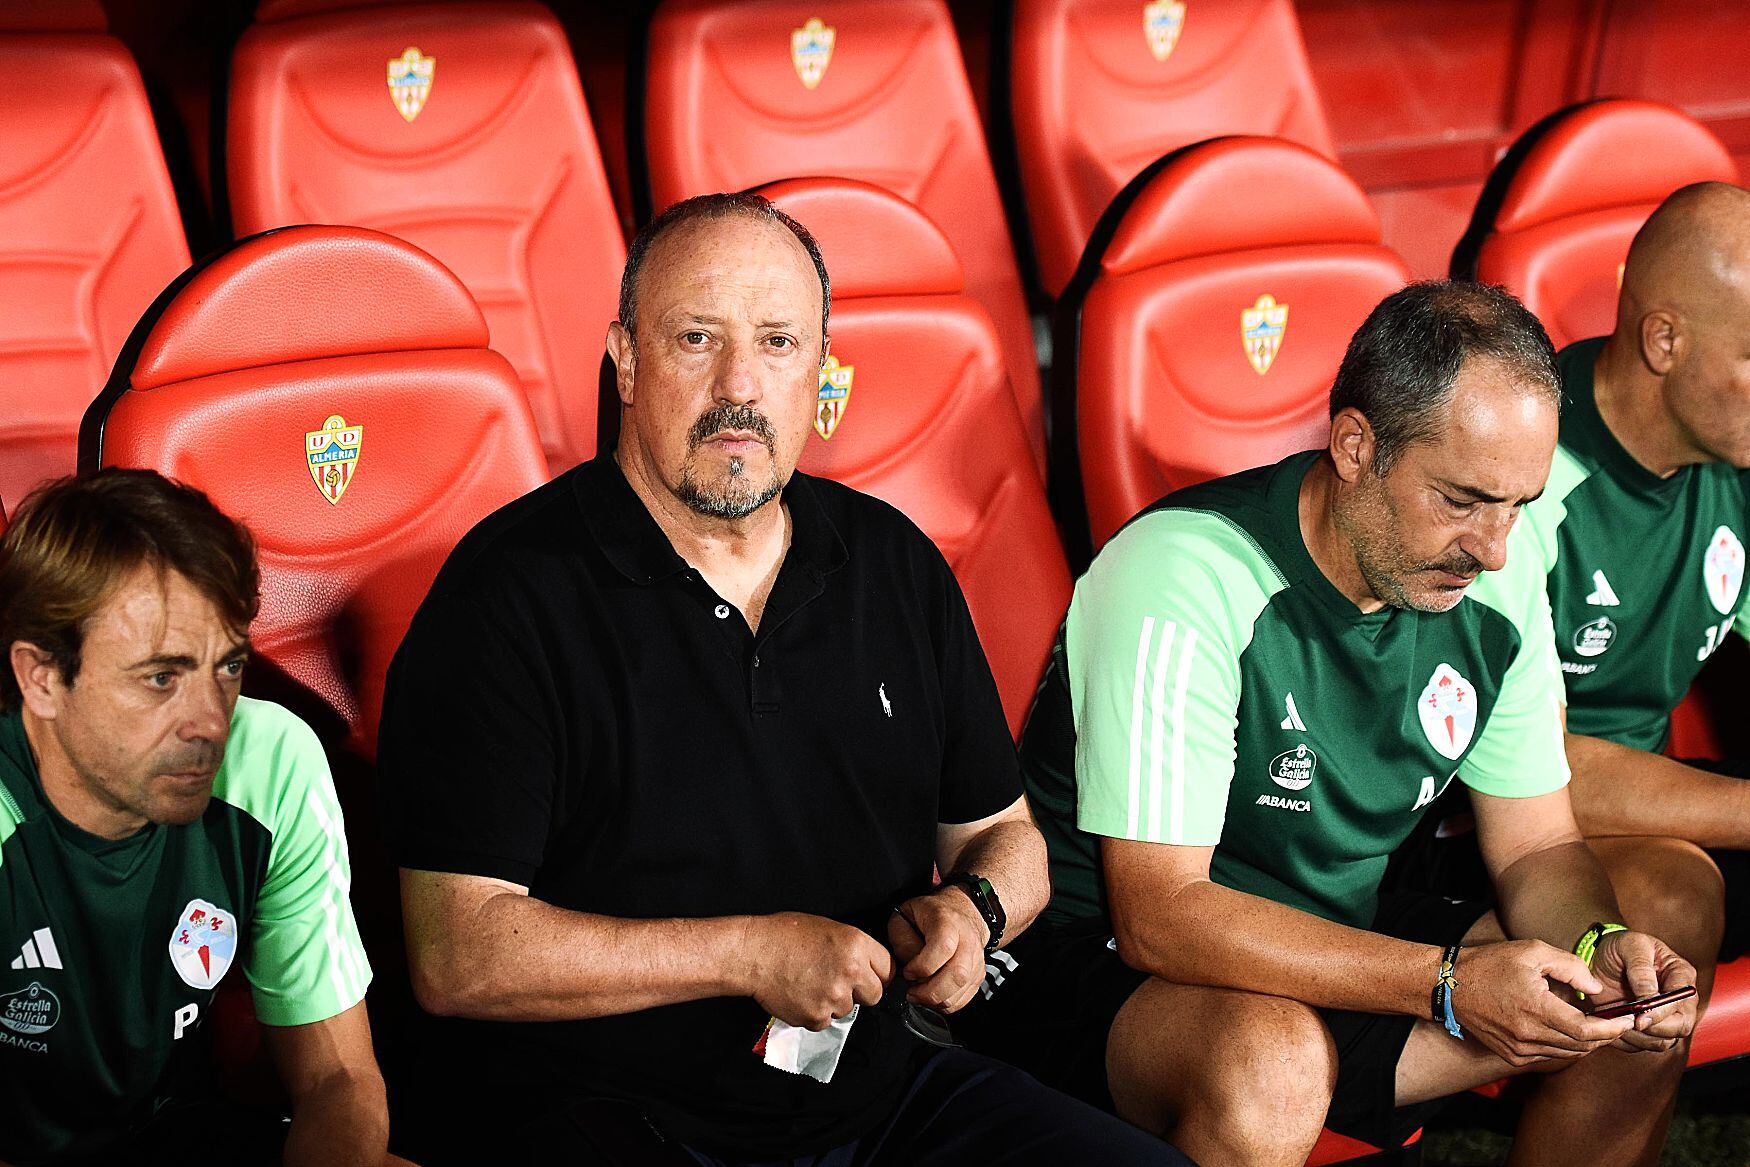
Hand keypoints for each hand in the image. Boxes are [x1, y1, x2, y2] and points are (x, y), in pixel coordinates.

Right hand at [742, 912, 892, 1030]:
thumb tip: (866, 964)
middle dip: (859, 992)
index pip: (888, 969)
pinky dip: (813, 1013)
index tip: (870, 976)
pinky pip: (824, 1021)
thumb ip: (853, 948)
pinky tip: (800, 994)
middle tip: (837, 982)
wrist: (753, 953)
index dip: (877, 973)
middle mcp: (851, 971)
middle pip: (874, 995)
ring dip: (833, 1002)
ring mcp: (834, 997)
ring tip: (810, 983)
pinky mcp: (816, 1016)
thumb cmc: (783, 936)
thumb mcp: (828, 927)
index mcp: (857, 944)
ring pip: (847, 1009)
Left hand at [886, 886, 988, 1013]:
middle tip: (912, 992)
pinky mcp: (978, 974)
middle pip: (958, 974)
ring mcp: (976, 958)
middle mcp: (967, 940)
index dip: (922, 966)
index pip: (943, 947)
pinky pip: (965, 998)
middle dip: (930, 992)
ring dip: (937, 1000)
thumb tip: (910, 967)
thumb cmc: (930, 913)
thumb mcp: (905, 916)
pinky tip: (934, 995)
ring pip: (962, 989)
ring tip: (920, 994)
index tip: (907, 971)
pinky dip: (947, 1004)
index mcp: (948, 921)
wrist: (960, 910)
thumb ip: (902, 941)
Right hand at [1449, 939, 1632, 1067]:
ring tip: (1594, 1023)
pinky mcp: (1511, 1055)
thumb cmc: (1491, 963)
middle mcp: (1528, 1035)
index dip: (1612, 1029)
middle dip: (1604, 1035)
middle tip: (1617, 1021)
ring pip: (1567, 1053)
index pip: (1587, 1031)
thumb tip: (1596, 989)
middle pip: (1581, 1045)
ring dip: (1585, 1041)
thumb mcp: (1532, 951)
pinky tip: (1565, 1028)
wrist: (1449, 986)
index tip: (1628, 1020)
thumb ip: (1570, 967)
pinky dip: (1564, 1045)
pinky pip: (1548, 1054)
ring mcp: (1518, 1049)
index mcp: (1536, 1009)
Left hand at [1588, 930, 1697, 1052]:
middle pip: (1680, 1028)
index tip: (1639, 1017)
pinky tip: (1613, 1026)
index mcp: (1681, 975)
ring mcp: (1666, 1016)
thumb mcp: (1631, 946)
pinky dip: (1628, 1041)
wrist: (1601, 956)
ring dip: (1638, 1037)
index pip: (1682, 1003)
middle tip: (1626, 1021)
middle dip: (1653, 1029)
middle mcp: (1679, 999)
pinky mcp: (1649, 1027)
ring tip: (1616, 1020)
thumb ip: (1641, 971)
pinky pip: (1644, 1046)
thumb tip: (1649, 999)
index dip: (1662, 1013)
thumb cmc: (1621, 946)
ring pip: (1663, 1041)